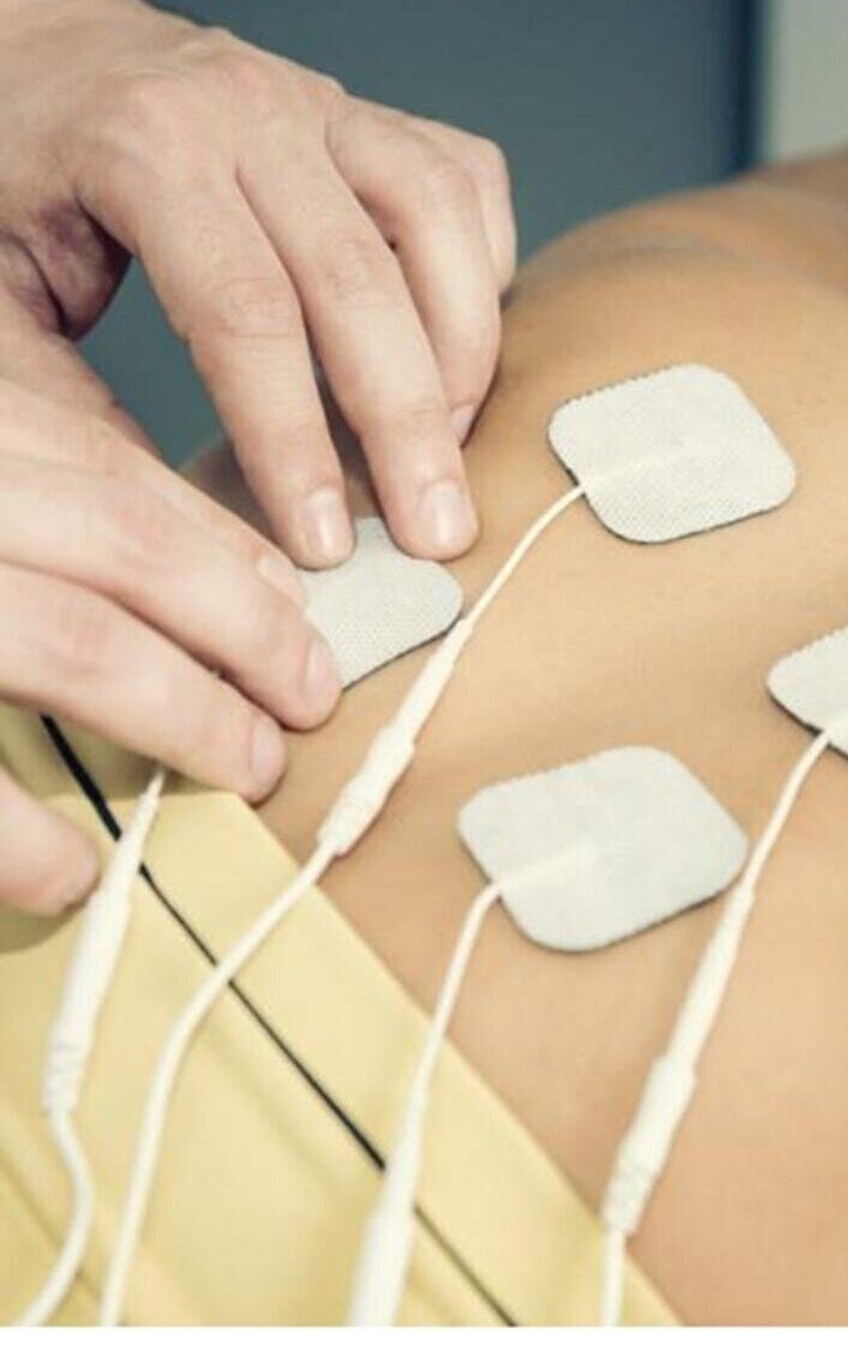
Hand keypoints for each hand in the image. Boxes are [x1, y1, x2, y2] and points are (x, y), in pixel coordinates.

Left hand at [0, 0, 514, 566]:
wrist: (41, 39)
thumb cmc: (11, 176)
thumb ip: (64, 399)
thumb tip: (171, 525)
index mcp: (143, 147)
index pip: (246, 314)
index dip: (292, 440)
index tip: (321, 544)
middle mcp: (250, 110)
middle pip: (360, 280)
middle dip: (406, 423)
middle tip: (436, 535)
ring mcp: (323, 103)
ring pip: (439, 217)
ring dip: (463, 347)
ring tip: (451, 449)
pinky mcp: (370, 113)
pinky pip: (465, 180)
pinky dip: (481, 269)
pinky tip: (459, 352)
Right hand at [0, 379, 342, 914]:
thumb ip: (37, 516)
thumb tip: (195, 574)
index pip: (109, 477)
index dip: (223, 547)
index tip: (297, 608)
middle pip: (118, 538)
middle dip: (241, 623)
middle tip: (311, 696)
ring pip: (66, 637)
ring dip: (179, 712)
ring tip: (251, 769)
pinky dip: (15, 837)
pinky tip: (70, 876)